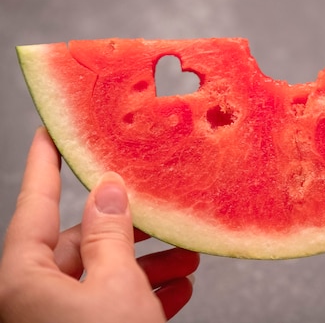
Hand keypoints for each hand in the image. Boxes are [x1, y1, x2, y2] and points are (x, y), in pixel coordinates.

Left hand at [0, 128, 199, 321]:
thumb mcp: (116, 283)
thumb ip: (110, 233)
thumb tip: (109, 191)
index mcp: (24, 279)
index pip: (35, 205)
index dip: (44, 164)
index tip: (49, 133)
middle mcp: (33, 297)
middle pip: (80, 243)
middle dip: (129, 230)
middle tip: (159, 212)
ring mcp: (57, 318)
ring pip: (102, 275)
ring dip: (147, 264)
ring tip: (185, 257)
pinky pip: (110, 304)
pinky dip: (145, 293)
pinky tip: (178, 287)